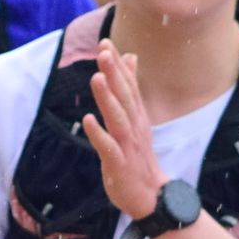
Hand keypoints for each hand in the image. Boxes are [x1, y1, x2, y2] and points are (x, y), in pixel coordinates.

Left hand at [80, 41, 165, 222]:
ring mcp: (128, 146)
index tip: (106, 43)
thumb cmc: (137, 156)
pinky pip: (109, 147)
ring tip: (97, 77)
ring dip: (108, 98)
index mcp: (136, 117)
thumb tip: (130, 57)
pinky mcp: (120, 164)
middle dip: (114, 73)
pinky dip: (99, 134)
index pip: (127, 86)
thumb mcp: (135, 119)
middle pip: (124, 97)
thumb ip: (131, 89)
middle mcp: (134, 127)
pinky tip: (87, 120)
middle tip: (104, 50)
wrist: (150, 196)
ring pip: (117, 118)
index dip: (117, 65)